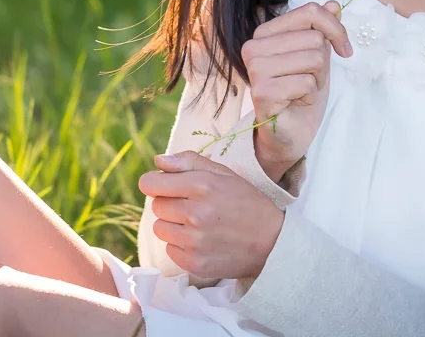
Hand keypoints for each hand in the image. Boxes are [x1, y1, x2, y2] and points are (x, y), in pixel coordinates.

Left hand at [138, 150, 284, 280]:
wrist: (272, 242)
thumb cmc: (246, 202)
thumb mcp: (223, 174)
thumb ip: (189, 162)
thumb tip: (157, 160)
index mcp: (202, 185)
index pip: (151, 184)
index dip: (154, 184)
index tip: (161, 187)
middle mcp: (196, 213)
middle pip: (156, 206)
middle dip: (170, 204)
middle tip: (192, 207)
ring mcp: (195, 241)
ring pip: (160, 229)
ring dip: (173, 226)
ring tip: (197, 225)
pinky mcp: (195, 263)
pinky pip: (169, 250)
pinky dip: (180, 246)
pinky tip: (201, 241)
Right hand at [242, 0, 350, 174]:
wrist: (290, 131)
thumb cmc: (300, 92)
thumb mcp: (316, 55)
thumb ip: (321, 29)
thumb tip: (334, 3)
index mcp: (264, 33)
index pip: (309, 11)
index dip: (335, 28)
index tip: (344, 48)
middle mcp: (253, 47)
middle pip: (315, 38)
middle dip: (323, 63)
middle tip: (310, 79)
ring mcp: (255, 69)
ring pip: (314, 59)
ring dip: (317, 79)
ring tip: (302, 90)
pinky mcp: (262, 92)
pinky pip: (306, 82)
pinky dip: (310, 95)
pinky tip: (296, 102)